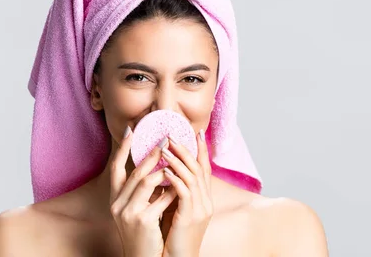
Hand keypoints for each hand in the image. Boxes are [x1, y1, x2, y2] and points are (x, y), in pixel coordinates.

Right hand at [109, 128, 177, 256]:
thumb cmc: (144, 233)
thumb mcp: (137, 209)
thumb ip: (142, 190)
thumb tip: (156, 165)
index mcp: (115, 200)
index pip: (115, 168)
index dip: (122, 149)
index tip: (131, 130)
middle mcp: (117, 205)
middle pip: (135, 172)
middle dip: (151, 153)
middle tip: (164, 138)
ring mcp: (129, 213)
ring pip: (147, 182)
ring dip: (163, 169)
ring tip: (175, 158)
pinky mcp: (143, 221)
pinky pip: (161, 198)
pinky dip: (172, 189)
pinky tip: (180, 184)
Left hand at [160, 129, 213, 256]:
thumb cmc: (173, 238)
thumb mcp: (177, 210)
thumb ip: (176, 193)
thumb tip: (166, 173)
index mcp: (204, 200)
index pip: (204, 169)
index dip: (201, 150)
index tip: (197, 132)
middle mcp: (206, 202)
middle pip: (200, 168)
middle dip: (187, 150)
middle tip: (174, 135)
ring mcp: (201, 209)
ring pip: (192, 177)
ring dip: (177, 161)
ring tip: (164, 149)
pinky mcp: (190, 217)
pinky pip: (184, 192)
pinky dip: (175, 179)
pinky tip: (164, 171)